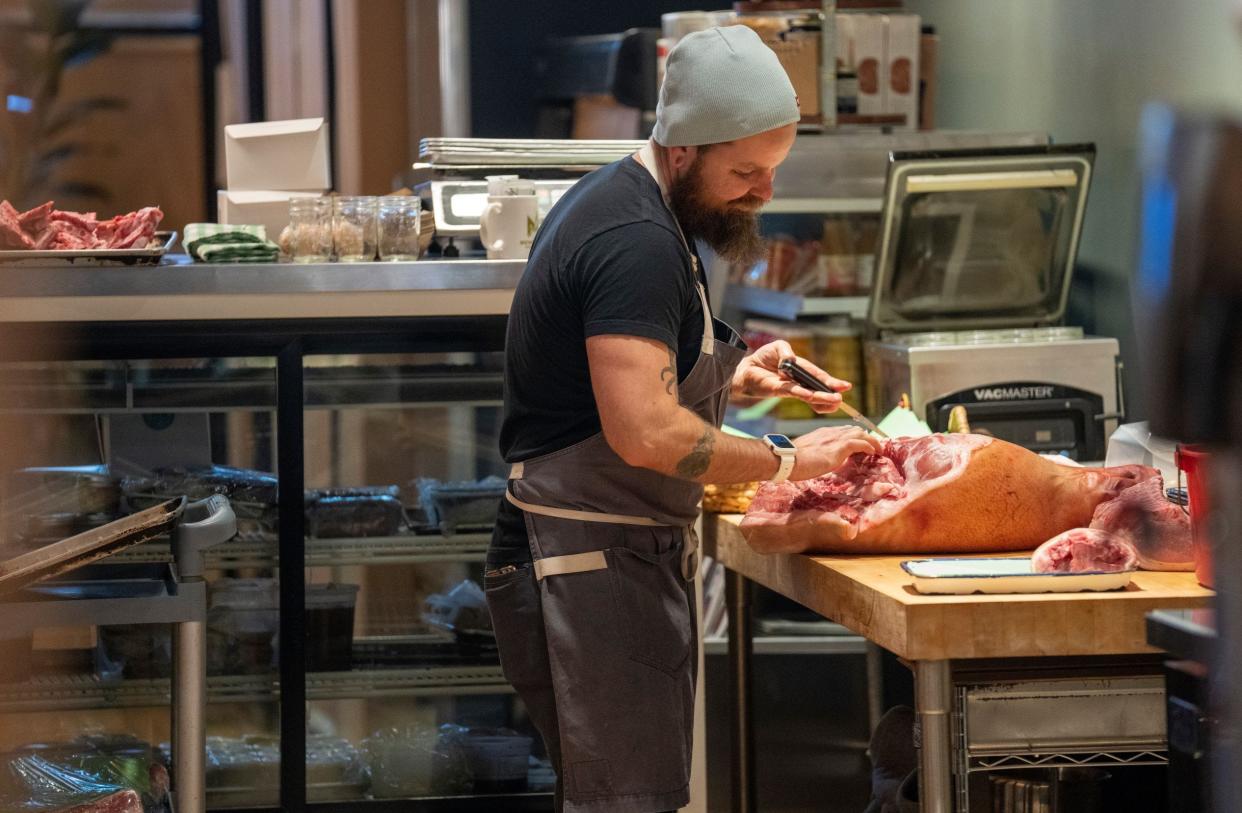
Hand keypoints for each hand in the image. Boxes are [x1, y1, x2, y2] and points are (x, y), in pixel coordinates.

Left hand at [733, 340, 851, 413]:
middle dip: (831, 392)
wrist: (745, 368)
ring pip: (809, 394)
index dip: (831, 381)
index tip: (845, 386)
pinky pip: (794, 392)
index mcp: (801, 369)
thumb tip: (790, 361)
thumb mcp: (777, 347)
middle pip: (817, 387)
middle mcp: (798, 381)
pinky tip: (812, 397)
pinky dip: (803, 394)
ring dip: (822, 398)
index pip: (818, 376)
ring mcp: (790, 387)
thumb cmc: (763, 358)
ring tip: (835, 402)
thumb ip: (785, 351)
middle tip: (842, 398)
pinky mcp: (779, 391)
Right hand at [789, 426, 883, 480]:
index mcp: (822, 434)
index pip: (842, 431)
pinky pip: (861, 443)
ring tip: (878, 449)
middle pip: (854, 430)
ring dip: (872, 441)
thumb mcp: (804, 454)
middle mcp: (830, 432)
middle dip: (865, 437)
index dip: (853, 437)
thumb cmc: (790, 461)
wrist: (786, 459)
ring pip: (861, 433)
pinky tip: (874, 452)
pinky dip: (870, 446)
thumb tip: (817, 461)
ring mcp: (835, 439)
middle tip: (872, 447)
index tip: (859, 445)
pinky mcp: (840, 447)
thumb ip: (814, 454)